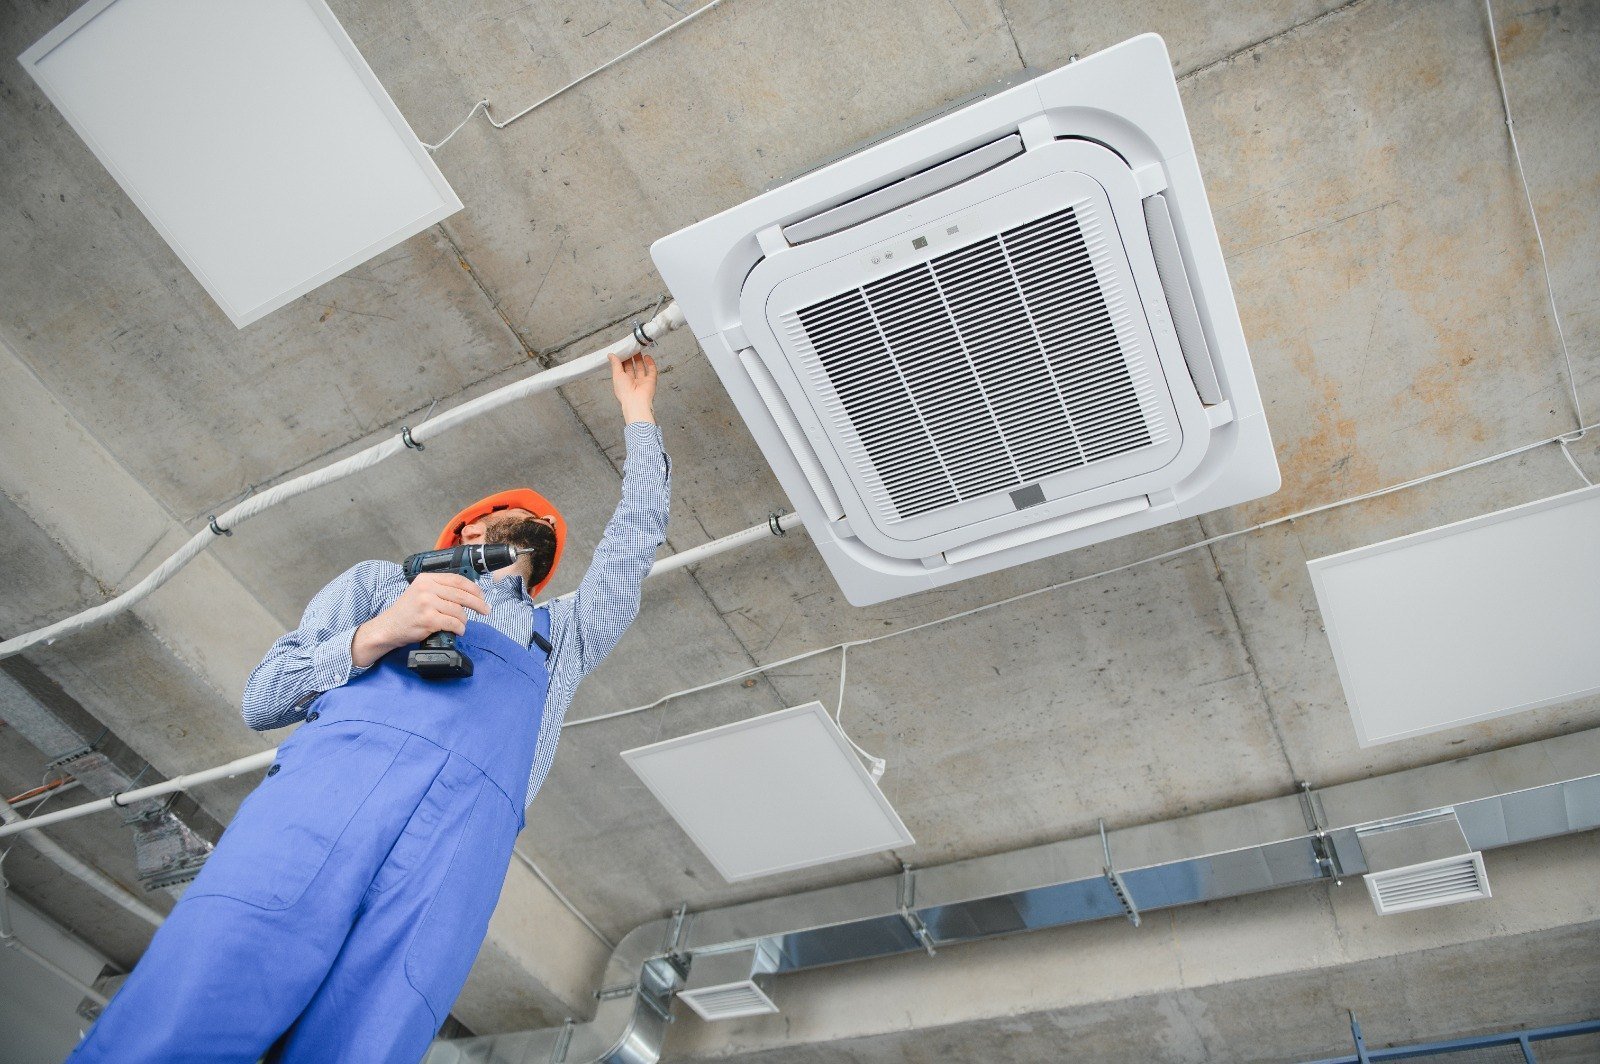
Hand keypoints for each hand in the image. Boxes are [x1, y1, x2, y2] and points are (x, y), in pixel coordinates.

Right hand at [351, 573, 488, 666]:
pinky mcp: (428, 619)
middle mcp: (427, 589)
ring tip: (461, 624)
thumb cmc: (407, 611)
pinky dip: (459, 628)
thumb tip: (468, 594)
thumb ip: (440, 589)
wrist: (388, 627)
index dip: (473, 588)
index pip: (457, 580)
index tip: (482, 596)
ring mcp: (427, 604)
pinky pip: (453, 623)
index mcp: (426, 579)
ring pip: (458, 611)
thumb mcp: (421, 592)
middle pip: (462, 595)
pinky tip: (458, 631)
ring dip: (464, 620)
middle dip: (478, 604)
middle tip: (486, 610)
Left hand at [610, 352, 657, 423]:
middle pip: (632, 367)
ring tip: (638, 349)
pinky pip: (651, 371)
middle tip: (630, 348)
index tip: (622, 351)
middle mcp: (632, 381)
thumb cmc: (624, 391)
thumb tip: (610, 354)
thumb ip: (615, 364)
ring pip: (641, 368)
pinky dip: (650, 363)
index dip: (622, 360)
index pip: (622, 368)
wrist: (636, 401)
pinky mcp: (651, 381)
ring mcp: (642, 381)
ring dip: (640, 359)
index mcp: (623, 382)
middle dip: (631, 358)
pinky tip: (647, 356)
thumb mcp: (617, 375)